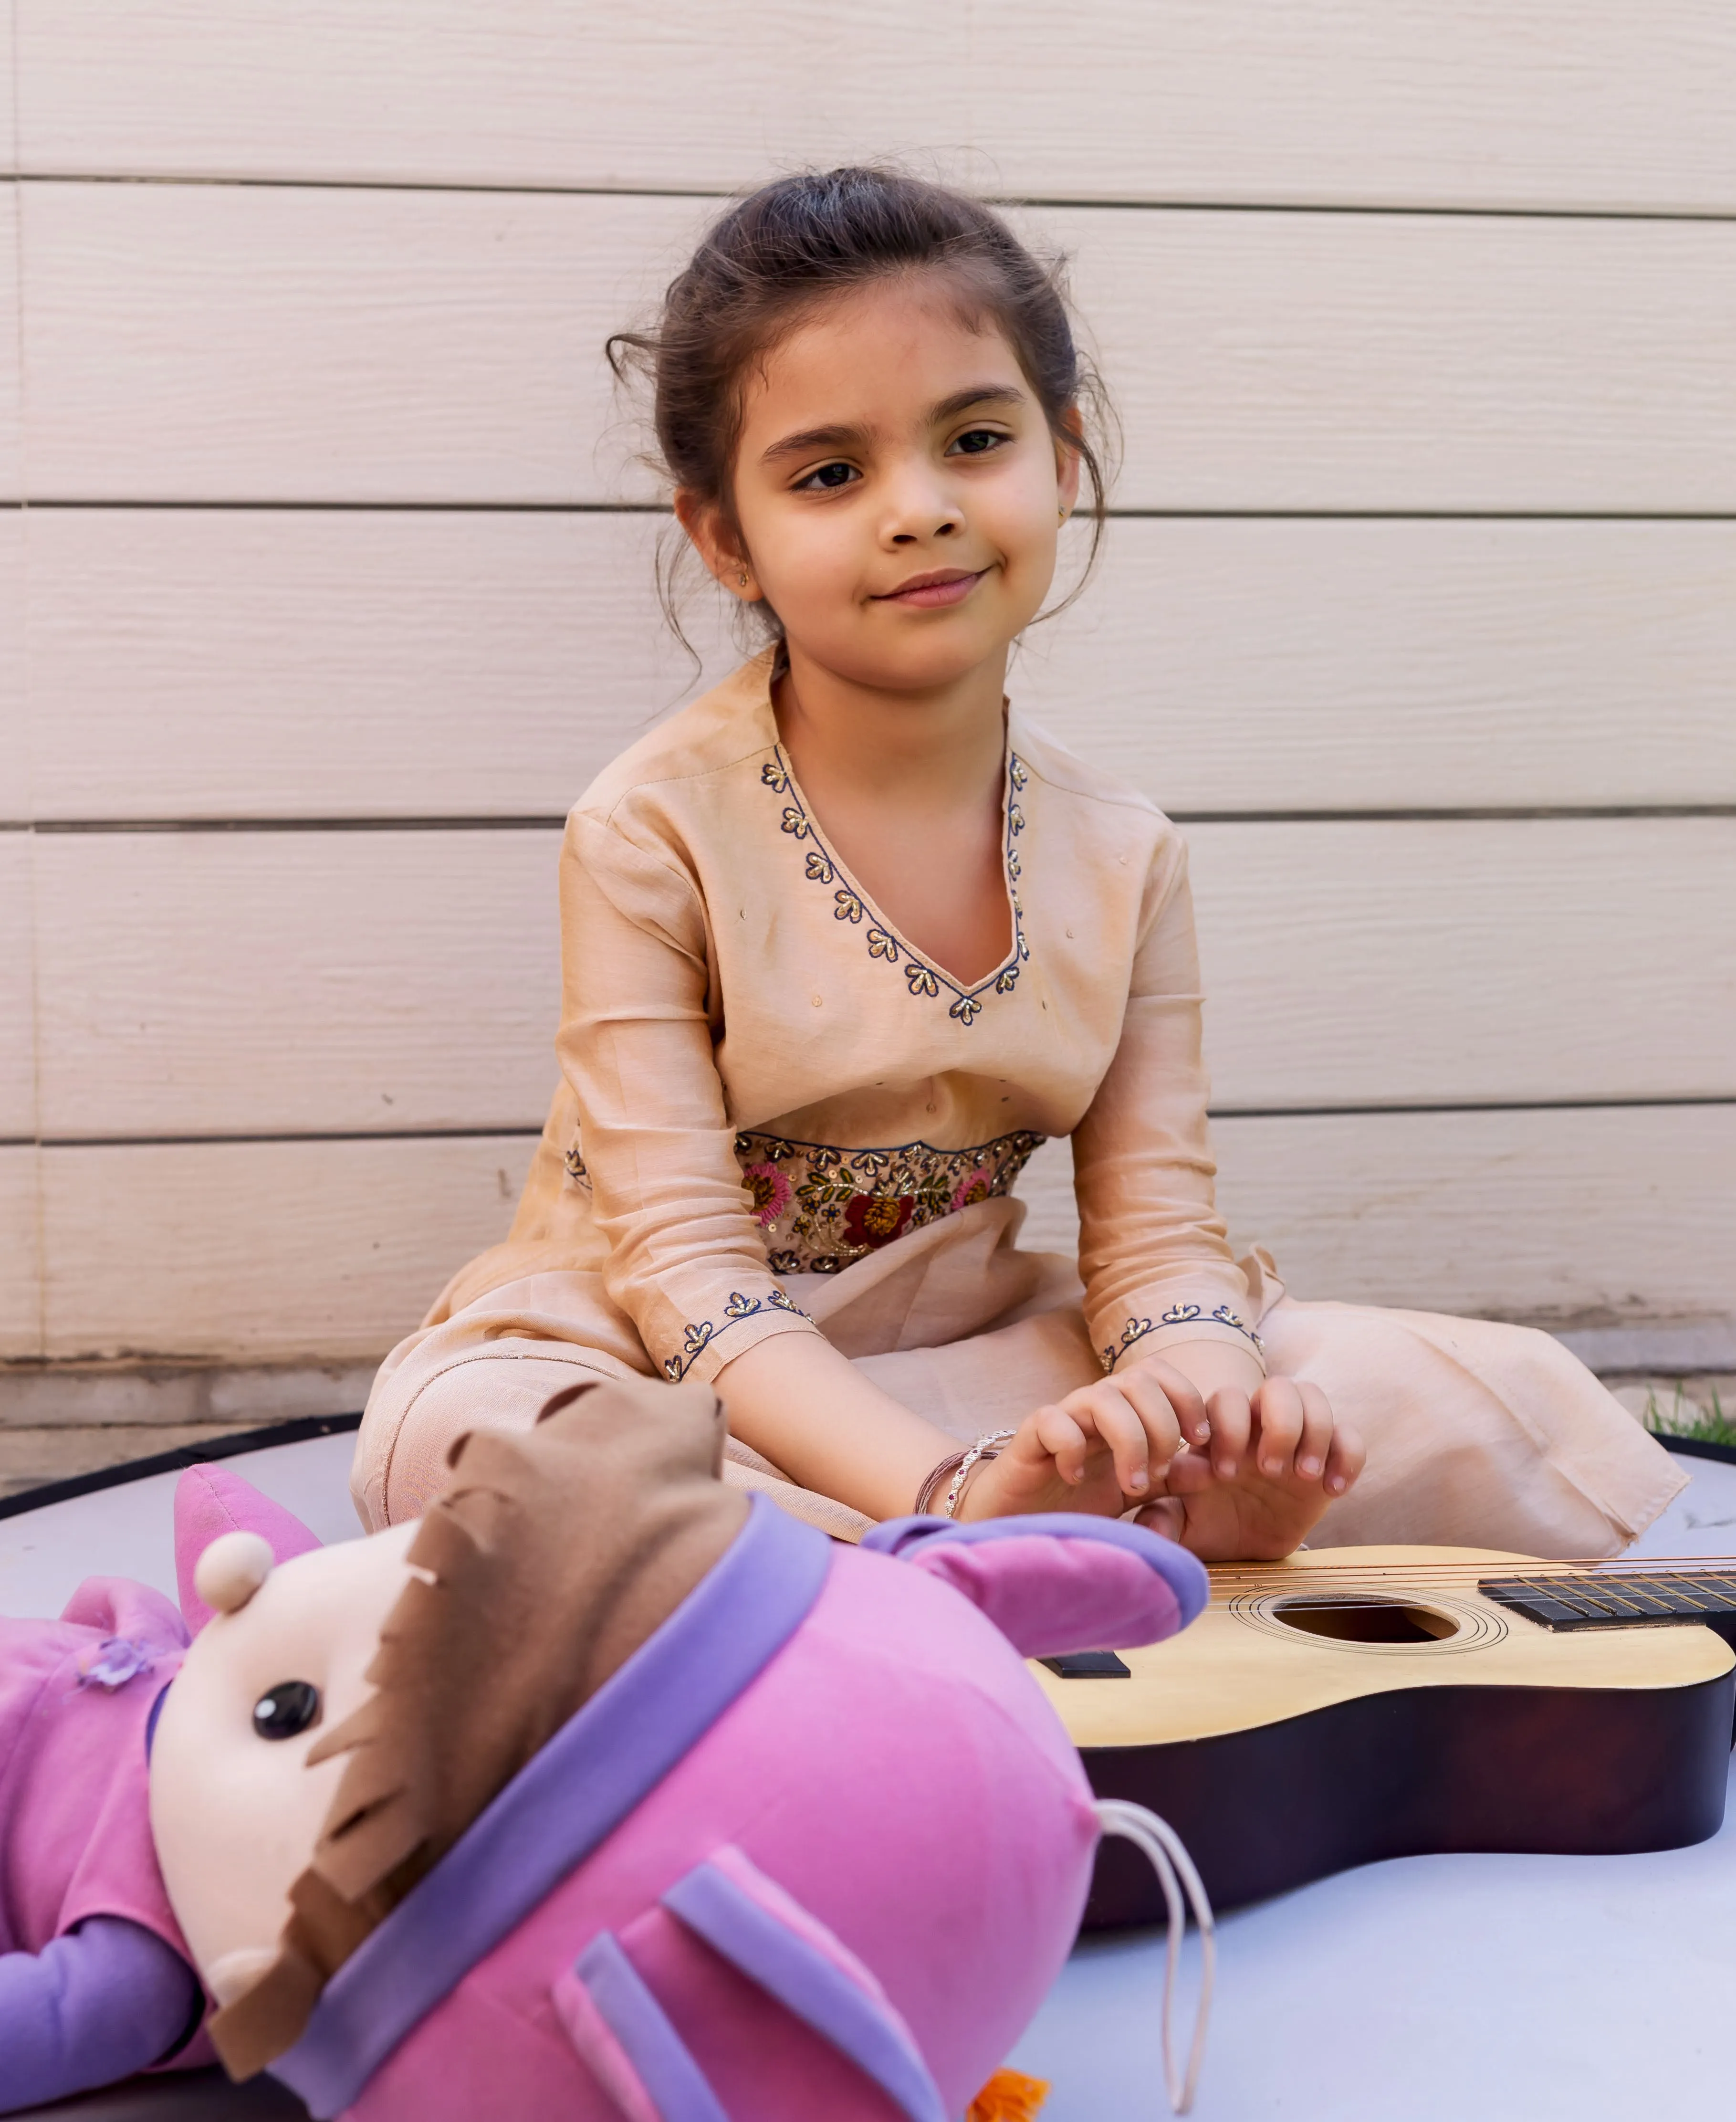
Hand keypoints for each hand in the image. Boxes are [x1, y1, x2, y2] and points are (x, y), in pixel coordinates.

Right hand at [961, 1359, 1206, 1522]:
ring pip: (1102, 1396)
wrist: (1018, 1522)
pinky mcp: (1028, 1438)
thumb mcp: (1133, 1491)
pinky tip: (1076, 1479)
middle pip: (1139, 1380)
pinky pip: (1053, 1421)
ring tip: (1131, 1485)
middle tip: (1158, 1473)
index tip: (1200, 1442)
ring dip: (1129, 1440)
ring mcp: (1061, 1418)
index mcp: (1123, 1411)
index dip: (1187, 1398)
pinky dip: (1072, 1448)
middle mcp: (1093, 1407)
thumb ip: (1171, 1480)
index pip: (1159, 1373)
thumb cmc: (1075, 1502)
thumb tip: (1213, 1471)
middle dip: (1162, 1426)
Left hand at [1136, 1372, 1364, 1561]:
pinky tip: (1333, 1490)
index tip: (1224, 1475)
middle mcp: (1261, 1424)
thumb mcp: (1183, 1522)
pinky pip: (1350, 1437)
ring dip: (1315, 1433)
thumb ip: (1164, 1519)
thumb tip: (1148, 1529)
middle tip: (1270, 1471)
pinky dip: (1348, 1457)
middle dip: (1279, 1425)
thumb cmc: (1210, 1521)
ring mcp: (1298, 1437)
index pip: (1228, 1399)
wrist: (1247, 1541)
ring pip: (1315, 1398)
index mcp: (1223, 1429)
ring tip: (1305, 1477)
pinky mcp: (1331, 1457)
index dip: (1229, 1430)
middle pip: (1278, 1387)